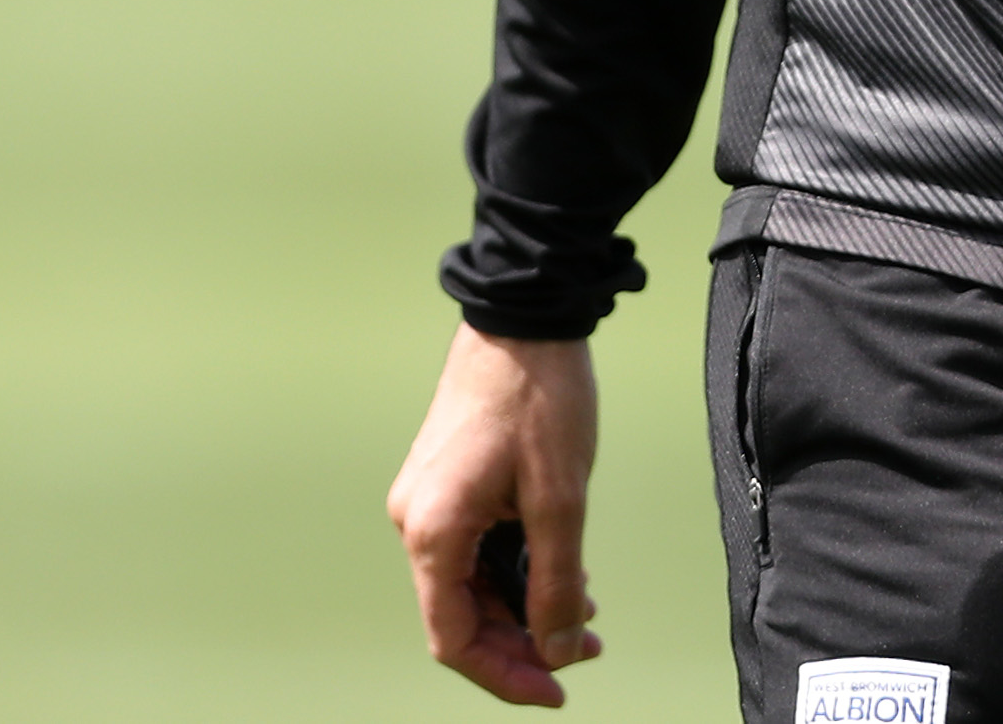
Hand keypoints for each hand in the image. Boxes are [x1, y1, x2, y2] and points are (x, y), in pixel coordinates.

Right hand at [387, 323, 603, 703]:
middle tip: (585, 649)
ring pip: (473, 583)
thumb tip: (556, 647)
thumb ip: (556, 581)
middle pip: (462, 614)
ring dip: (525, 604)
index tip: (555, 689)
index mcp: (433, 530)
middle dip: (524, 640)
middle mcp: (417, 520)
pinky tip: (563, 574)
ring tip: (584, 612)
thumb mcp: (560, 499)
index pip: (454, 638)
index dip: (505, 674)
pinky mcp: (447, 483)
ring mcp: (429, 500)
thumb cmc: (539, 397)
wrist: (524, 316)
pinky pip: (476, 549)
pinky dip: (517, 569)